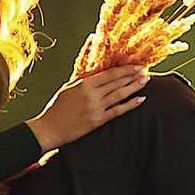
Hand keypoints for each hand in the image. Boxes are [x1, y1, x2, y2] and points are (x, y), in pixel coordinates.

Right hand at [31, 65, 149, 149]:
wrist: (49, 129)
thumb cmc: (57, 108)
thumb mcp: (68, 88)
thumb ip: (84, 77)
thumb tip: (98, 67)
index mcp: (84, 84)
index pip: (109, 74)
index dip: (125, 69)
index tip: (136, 65)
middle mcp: (91, 95)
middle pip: (117, 82)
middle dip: (133, 76)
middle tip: (145, 71)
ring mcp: (95, 108)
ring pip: (120, 94)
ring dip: (134, 87)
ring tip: (145, 81)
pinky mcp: (97, 121)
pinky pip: (118, 111)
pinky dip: (131, 104)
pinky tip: (141, 99)